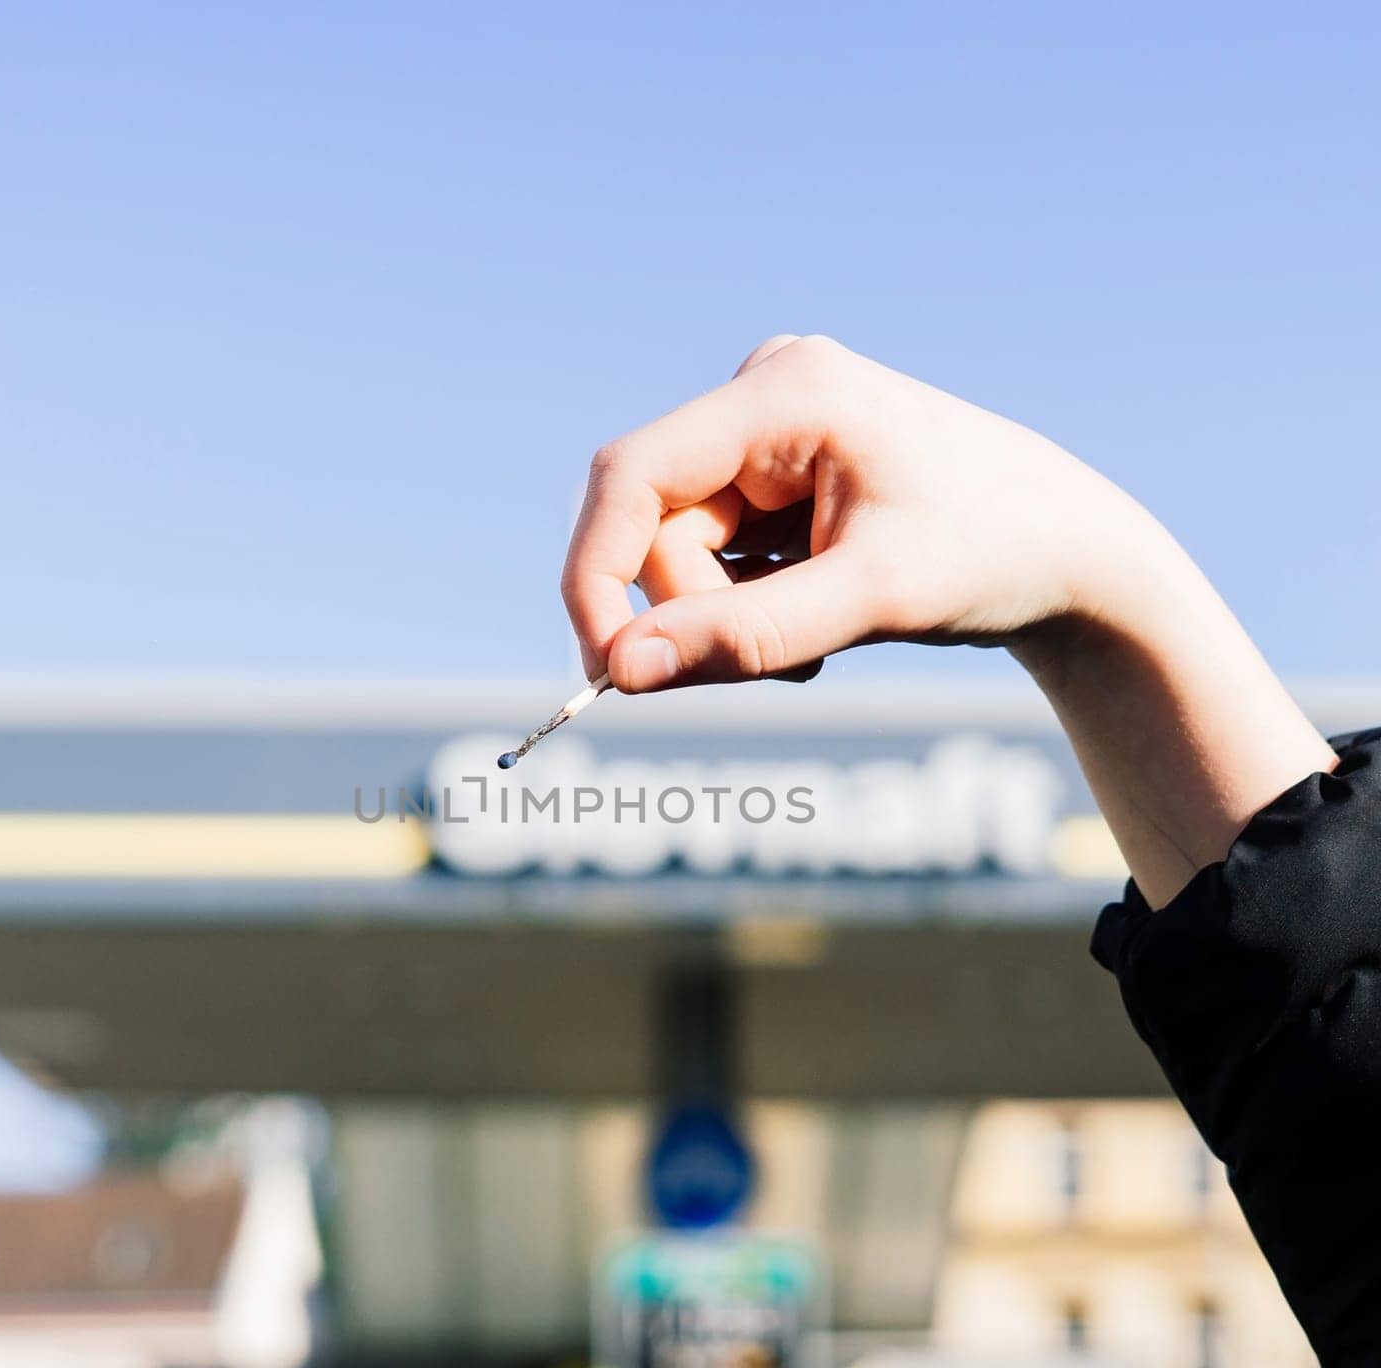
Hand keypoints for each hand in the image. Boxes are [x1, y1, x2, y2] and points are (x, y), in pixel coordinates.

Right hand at [561, 334, 1333, 904]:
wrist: (1075, 550)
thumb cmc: (994, 554)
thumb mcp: (870, 601)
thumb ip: (744, 636)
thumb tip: (622, 671)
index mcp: (784, 392)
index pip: (631, 475)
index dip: (596, 574)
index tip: (605, 668)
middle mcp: (763, 397)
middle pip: (657, 527)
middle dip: (695, 614)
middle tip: (774, 672)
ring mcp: (770, 435)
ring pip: (682, 553)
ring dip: (727, 620)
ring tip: (817, 645)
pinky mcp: (778, 476)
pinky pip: (716, 558)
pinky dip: (747, 609)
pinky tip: (817, 619)